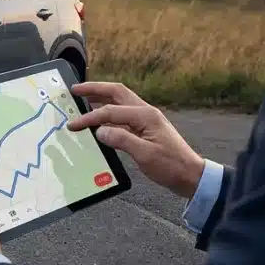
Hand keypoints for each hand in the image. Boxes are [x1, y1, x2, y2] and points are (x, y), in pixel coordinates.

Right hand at [68, 81, 204, 199]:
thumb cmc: (171, 166)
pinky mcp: (144, 128)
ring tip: (82, 98)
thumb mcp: (145, 155)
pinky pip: (122, 114)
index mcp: (146, 116)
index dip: (89, 117)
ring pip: (119, 101)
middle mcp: (145, 112)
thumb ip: (121, 140)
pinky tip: (98, 119)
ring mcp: (146, 119)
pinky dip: (107, 112)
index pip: (110, 111)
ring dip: (100, 97)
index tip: (72, 125)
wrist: (191, 176)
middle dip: (94, 89)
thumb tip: (99, 131)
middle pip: (116, 92)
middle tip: (74, 90)